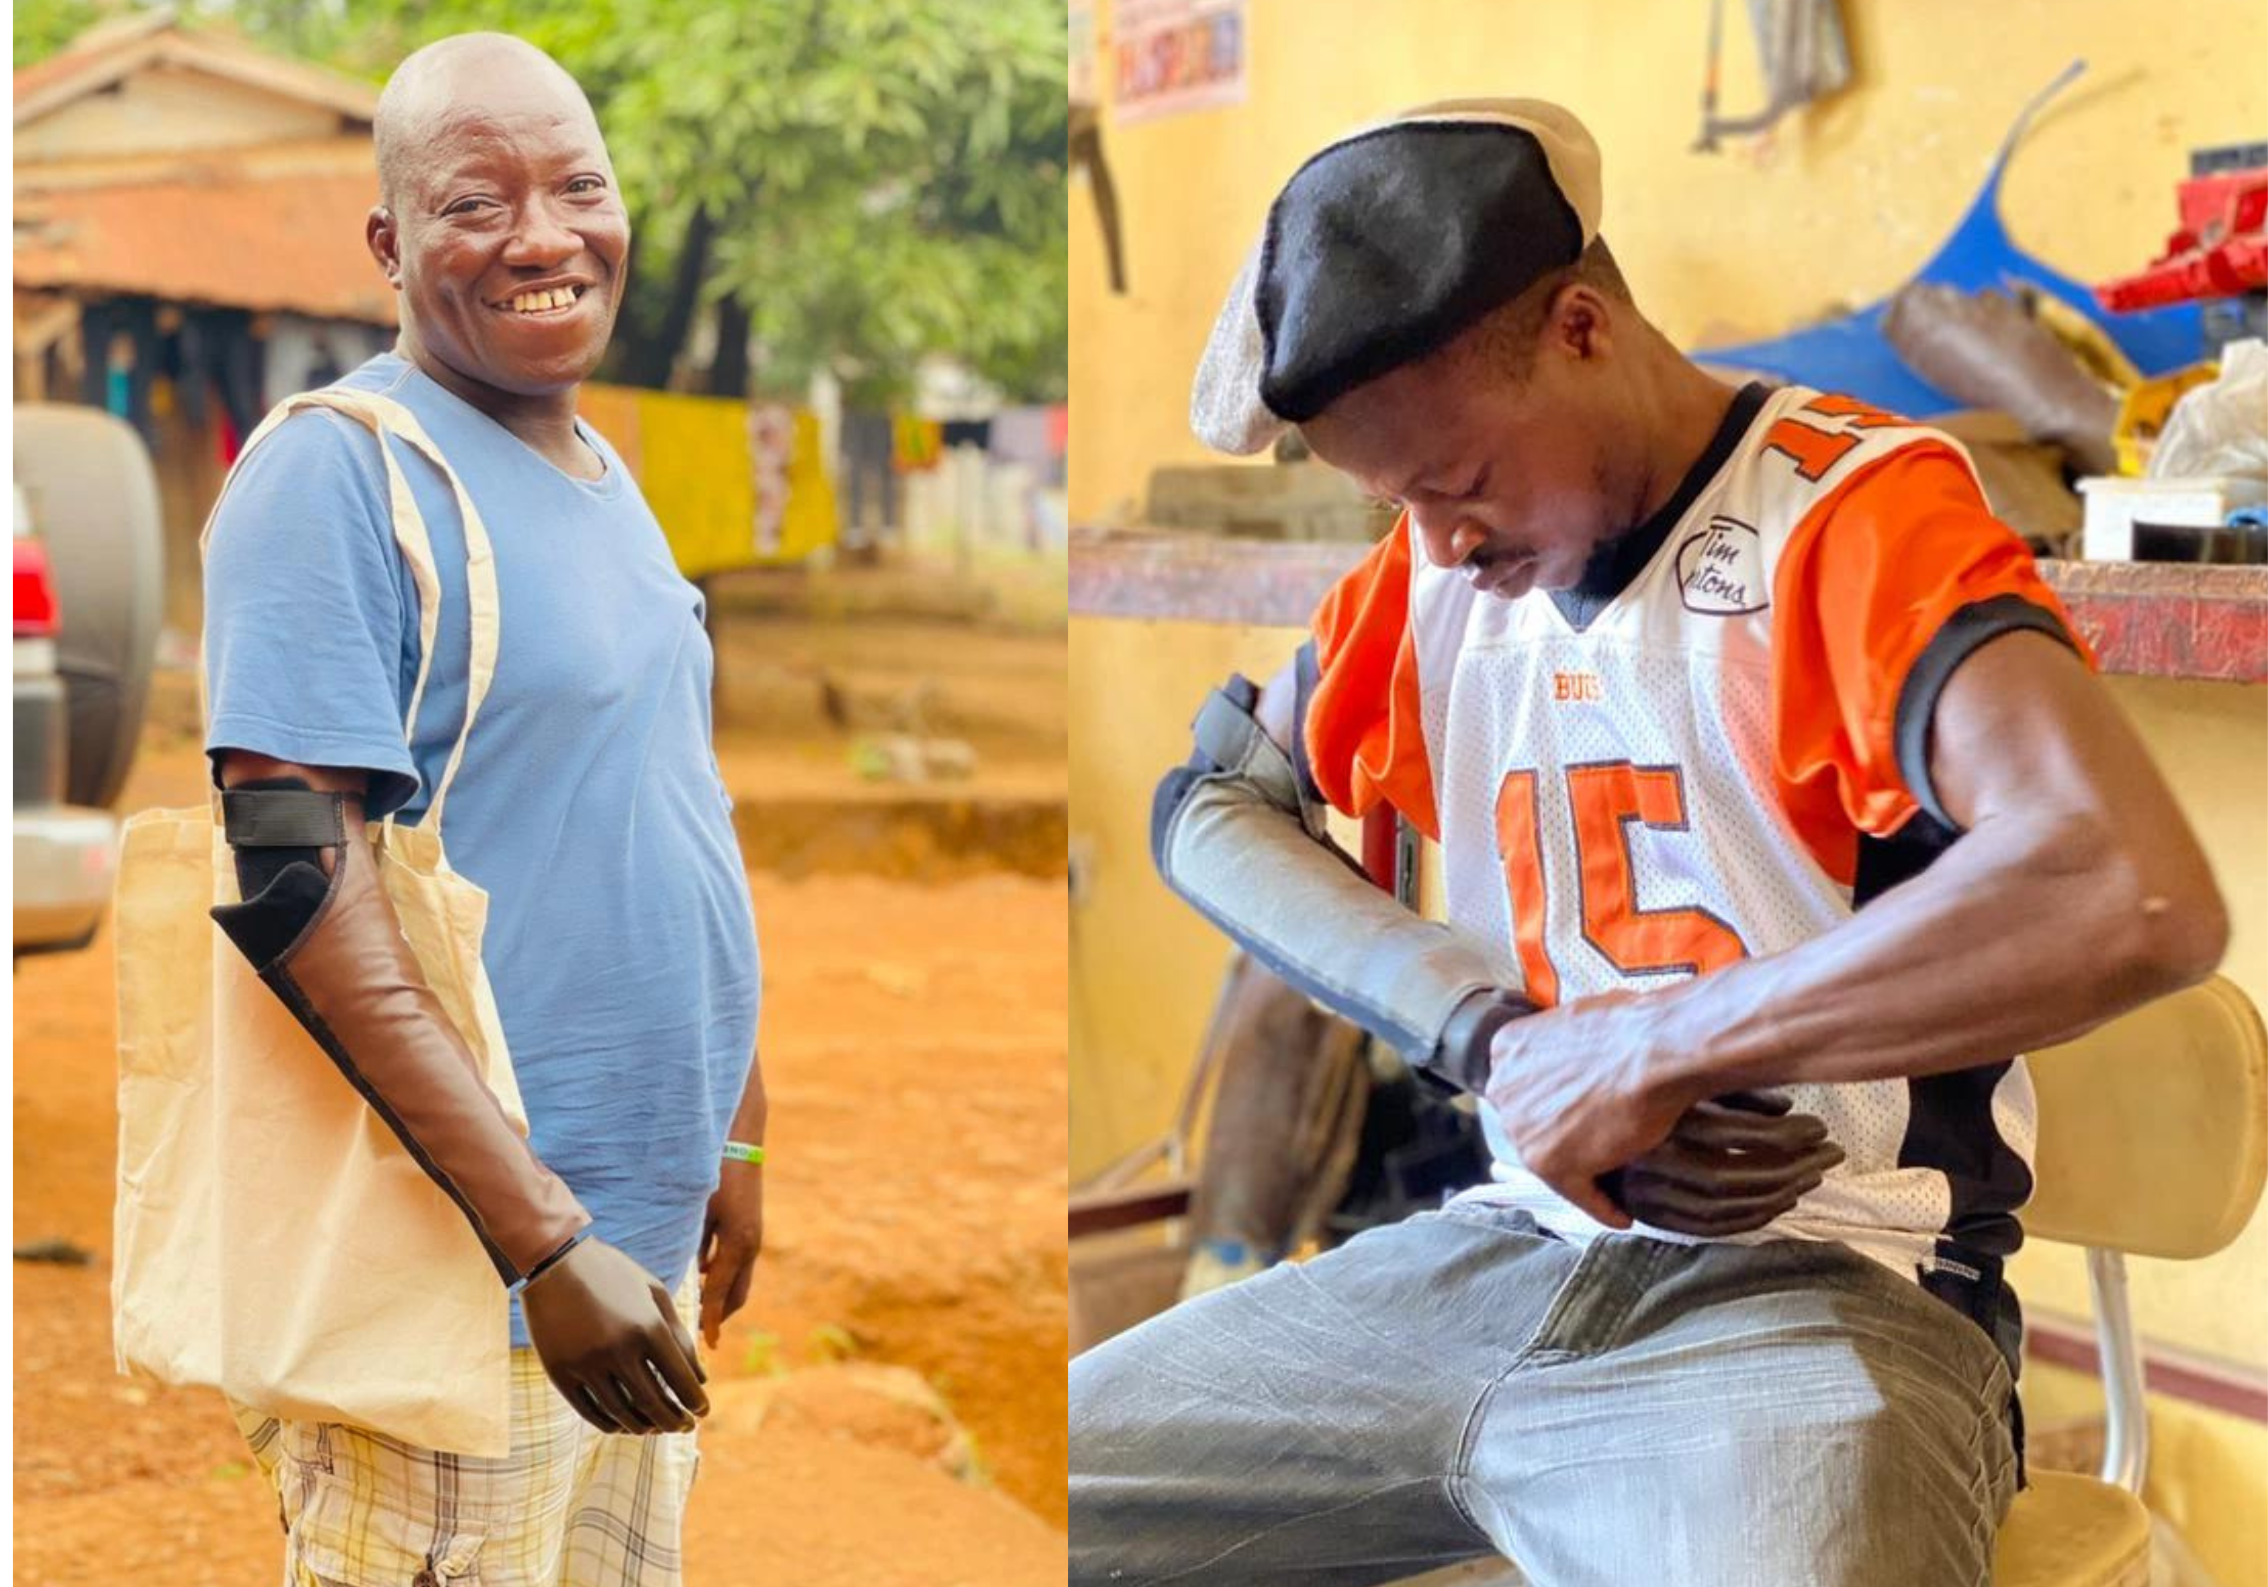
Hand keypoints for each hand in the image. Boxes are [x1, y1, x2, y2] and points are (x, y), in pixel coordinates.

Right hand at [522, 1236, 708, 1435]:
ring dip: (644, 1427)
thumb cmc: (612, 1274)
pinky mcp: (559, 1373)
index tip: (702, 1412)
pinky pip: (590, 1412)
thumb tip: (701, 1378)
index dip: (695, 1402)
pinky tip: (623, 1425)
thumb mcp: (653, 1292)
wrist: (553, 1262)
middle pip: (654, 1404)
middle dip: (674, 1421)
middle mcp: (618, 1349)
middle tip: (684, 1427)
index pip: (680, 1380)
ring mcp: (586, 1363)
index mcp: (647, 1327)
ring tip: (656, 1427)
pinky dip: (610, 1424)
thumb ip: (679, 1334)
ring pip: (622, 1413)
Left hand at [699, 1159, 764, 1350]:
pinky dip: (721, 1275)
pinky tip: (702, 1273)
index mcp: (738, 1245)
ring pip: (738, 1279)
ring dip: (721, 1295)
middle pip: (737, 1294)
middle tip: (700, 1334)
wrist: (740, 1140)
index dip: (710, 1320)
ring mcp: (752, 1236)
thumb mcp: (698, 1210)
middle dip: (720, 1315)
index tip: (704, 1344)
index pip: (719, 1293)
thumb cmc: (714, 1172)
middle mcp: (750, 1246)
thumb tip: (687, 1274)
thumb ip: (693, 1244)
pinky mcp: (749, 1227)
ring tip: (699, 1309)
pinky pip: (736, 1261)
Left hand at [1483, 989, 1698, 1228]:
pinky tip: (1619, 1214)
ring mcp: (1525, 1130)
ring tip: (1606, 1181)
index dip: (1547, 1102)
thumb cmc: (1634, 1027)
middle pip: (1529, 1122)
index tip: (1566, 1112)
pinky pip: (1580, 1195)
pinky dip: (1602, 1207)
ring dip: (1578, 1173)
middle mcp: (1505, 1090)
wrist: (1657, 1049)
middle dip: (1556, 1134)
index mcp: (1507, 1049)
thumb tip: (1581, 1054)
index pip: (1523, 1086)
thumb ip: (1565, 1044)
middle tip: (1591, 1143)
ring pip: (1550, 1160)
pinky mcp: (1553, 1165)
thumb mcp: (1581, 1019)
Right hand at [1602, 1091, 1843, 1235]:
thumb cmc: (1635, 1094)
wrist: (1573, 1129)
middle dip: (1793, 1167)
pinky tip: (1782, 1202)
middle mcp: (1652, 1158)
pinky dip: (1754, 1218)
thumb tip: (1784, 1106)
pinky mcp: (1652, 1215)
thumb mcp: (1681, 1082)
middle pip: (1737, 1175)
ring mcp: (1649, 1192)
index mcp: (1661, 1117)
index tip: (1819, 1127)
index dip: (1786, 1134)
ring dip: (1779, 1193)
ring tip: (1813, 1177)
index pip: (1737, 1134)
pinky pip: (1711, 1227)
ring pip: (1727, 1206)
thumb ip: (1730, 1091)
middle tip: (1831, 1155)